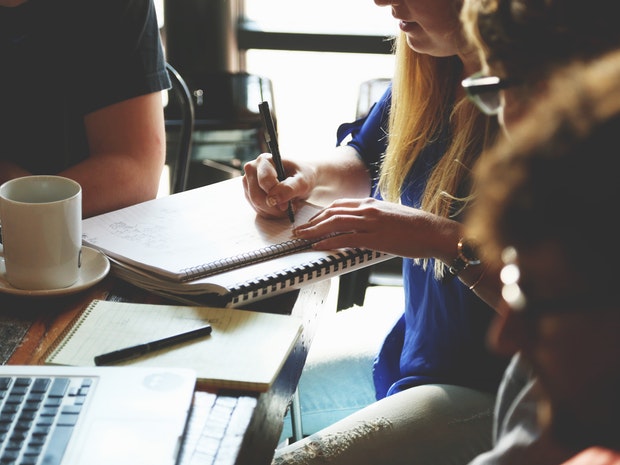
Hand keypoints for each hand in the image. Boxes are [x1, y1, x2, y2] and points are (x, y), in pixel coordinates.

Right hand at [242, 153, 315, 218]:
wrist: (301, 179)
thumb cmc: (302, 176)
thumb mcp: (303, 181)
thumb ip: (289, 188)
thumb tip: (273, 199)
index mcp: (265, 160)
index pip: (264, 181)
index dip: (276, 195)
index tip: (287, 204)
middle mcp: (252, 169)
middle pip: (256, 196)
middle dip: (274, 207)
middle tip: (289, 207)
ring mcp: (248, 182)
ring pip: (256, 205)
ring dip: (273, 211)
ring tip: (287, 205)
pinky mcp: (249, 194)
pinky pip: (257, 209)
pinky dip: (270, 213)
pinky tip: (280, 207)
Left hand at [293, 197, 459, 259]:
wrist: (434, 232)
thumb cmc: (415, 227)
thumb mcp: (390, 215)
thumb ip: (374, 217)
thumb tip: (361, 225)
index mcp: (371, 203)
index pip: (338, 205)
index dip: (321, 214)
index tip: (311, 222)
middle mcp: (368, 209)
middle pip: (332, 212)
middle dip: (312, 222)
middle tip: (298, 230)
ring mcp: (371, 222)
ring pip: (335, 223)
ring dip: (314, 231)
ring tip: (302, 238)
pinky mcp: (376, 237)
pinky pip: (346, 238)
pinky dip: (329, 242)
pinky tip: (318, 246)